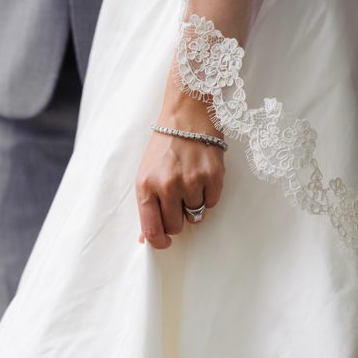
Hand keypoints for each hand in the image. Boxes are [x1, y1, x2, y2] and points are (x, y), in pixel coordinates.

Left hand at [135, 68, 225, 249]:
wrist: (186, 116)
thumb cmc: (164, 147)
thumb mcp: (146, 174)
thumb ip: (147, 207)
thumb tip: (144, 238)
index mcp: (146, 187)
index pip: (152, 230)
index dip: (160, 241)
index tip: (165, 241)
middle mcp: (167, 186)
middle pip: (176, 226)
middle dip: (178, 219)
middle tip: (178, 202)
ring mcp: (191, 181)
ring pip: (196, 215)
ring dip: (194, 204)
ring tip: (190, 182)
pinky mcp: (213, 176)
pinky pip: (212, 202)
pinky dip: (208, 195)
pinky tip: (202, 177)